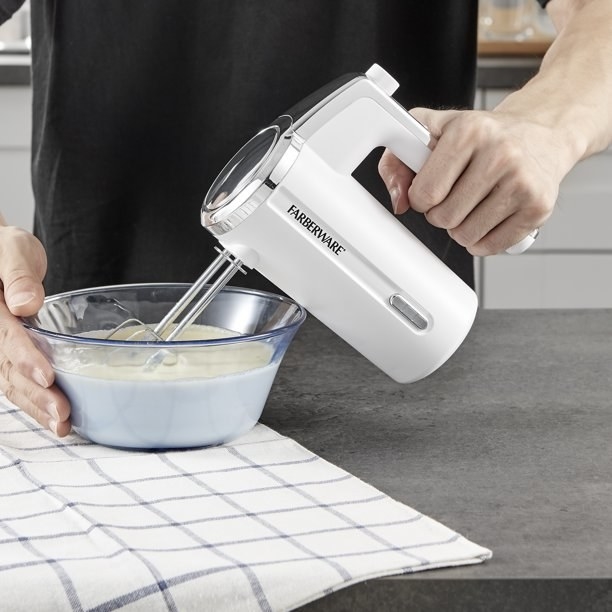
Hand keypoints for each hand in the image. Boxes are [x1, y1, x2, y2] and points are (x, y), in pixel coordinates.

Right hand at [0, 222, 70, 435]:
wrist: (0, 256)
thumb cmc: (6, 250)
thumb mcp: (12, 251)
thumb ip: (17, 275)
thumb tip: (25, 303)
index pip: (6, 337)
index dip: (26, 358)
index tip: (47, 376)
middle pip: (8, 369)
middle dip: (35, 395)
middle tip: (62, 413)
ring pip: (11, 383)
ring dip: (36, 406)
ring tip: (62, 425)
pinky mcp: (8, 355)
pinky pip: (16, 381)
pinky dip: (35, 401)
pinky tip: (56, 419)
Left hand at [378, 107, 563, 255]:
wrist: (542, 133)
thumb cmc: (484, 135)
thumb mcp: (434, 131)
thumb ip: (398, 159)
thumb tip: (399, 201)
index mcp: (469, 131)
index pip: (425, 193)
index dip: (420, 197)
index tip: (431, 188)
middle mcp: (500, 154)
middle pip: (444, 218)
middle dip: (440, 213)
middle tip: (454, 195)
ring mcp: (523, 182)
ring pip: (465, 236)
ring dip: (460, 227)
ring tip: (473, 203)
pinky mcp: (538, 207)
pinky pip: (491, 246)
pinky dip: (482, 239)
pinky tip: (489, 216)